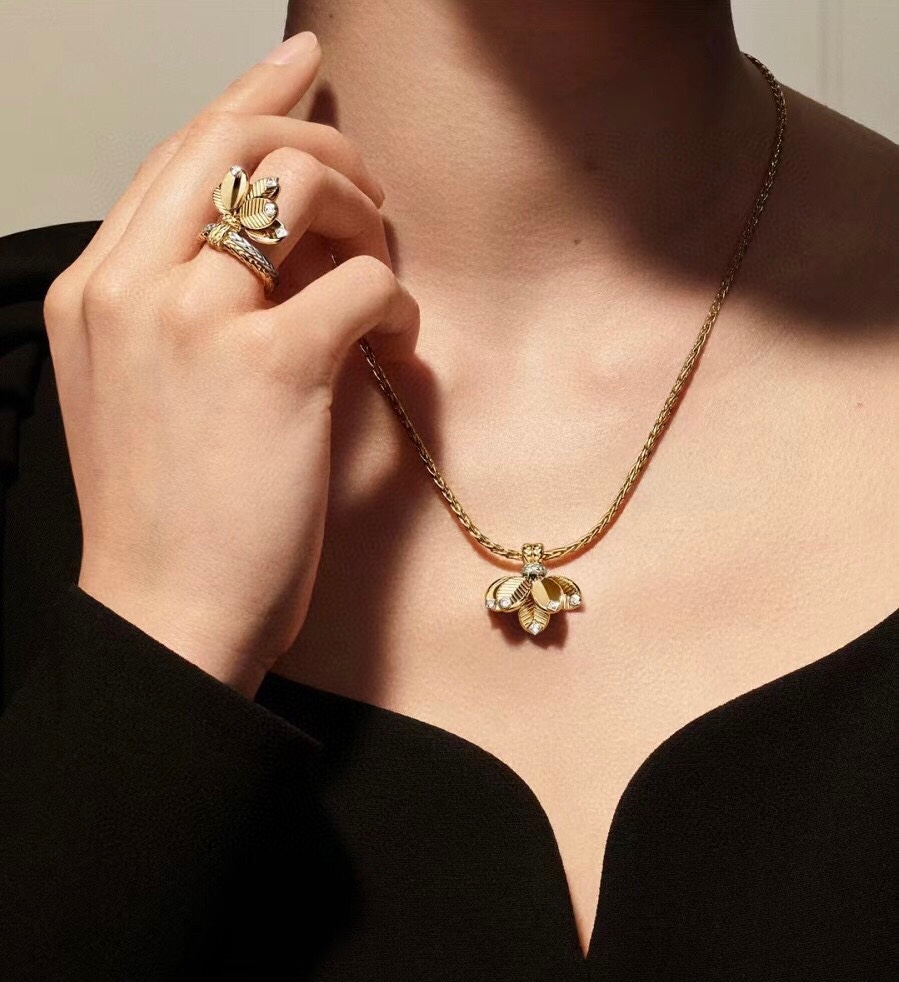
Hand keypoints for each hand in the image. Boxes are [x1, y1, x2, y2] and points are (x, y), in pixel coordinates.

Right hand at [43, 32, 419, 697]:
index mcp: (93, 291)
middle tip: (367, 185)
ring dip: (363, 213)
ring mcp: (196, 321)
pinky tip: (393, 346)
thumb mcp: (135, 395)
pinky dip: (395, 305)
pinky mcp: (270, 367)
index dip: (247, 97)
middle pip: (234, 141)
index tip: (300, 64)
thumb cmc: (166, 518)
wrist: (167, 616)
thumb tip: (265, 247)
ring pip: (298, 186)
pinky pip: (362, 284)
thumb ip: (177, 308)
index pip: (175, 155)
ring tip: (378, 267)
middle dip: (320, 138)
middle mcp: (131, 288)